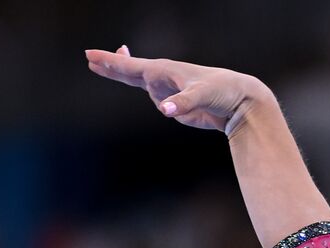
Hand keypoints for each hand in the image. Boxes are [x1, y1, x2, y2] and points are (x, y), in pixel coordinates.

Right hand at [84, 45, 270, 135]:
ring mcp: (168, 91)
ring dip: (121, 73)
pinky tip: (140, 86)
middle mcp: (163, 79)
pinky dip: (144, 90)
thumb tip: (164, 110)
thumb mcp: (203, 95)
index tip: (90, 54)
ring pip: (139, 82)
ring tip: (100, 66)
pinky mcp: (176, 105)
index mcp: (165, 71)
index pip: (131, 66)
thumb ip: (183, 102)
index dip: (110, 62)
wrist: (240, 101)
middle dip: (111, 65)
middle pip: (130, 70)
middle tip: (90, 57)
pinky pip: (155, 97)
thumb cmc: (223, 91)